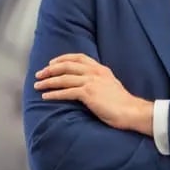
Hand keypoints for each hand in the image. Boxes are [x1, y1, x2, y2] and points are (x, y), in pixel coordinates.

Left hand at [33, 53, 151, 133]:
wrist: (132, 111)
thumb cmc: (122, 103)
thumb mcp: (111, 85)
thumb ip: (99, 81)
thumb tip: (86, 84)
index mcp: (100, 69)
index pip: (78, 58)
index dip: (63, 59)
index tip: (51, 63)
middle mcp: (95, 72)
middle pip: (67, 66)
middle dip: (50, 69)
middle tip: (39, 74)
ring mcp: (91, 82)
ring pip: (64, 79)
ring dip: (48, 82)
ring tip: (38, 86)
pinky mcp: (88, 94)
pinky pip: (66, 92)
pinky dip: (54, 94)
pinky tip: (46, 97)